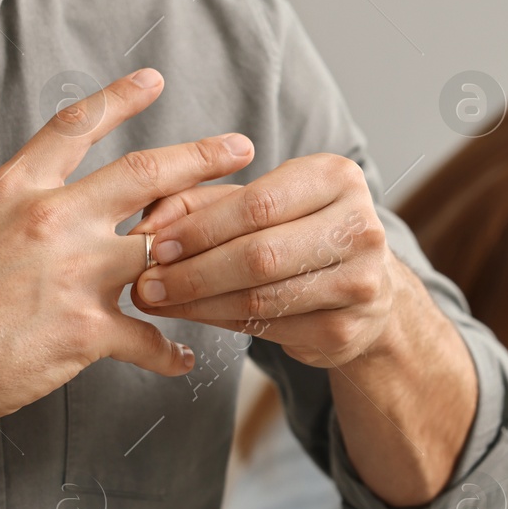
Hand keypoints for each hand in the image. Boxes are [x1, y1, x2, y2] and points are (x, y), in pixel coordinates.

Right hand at [0, 68, 255, 438]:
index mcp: (14, 190)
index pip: (74, 126)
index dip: (119, 98)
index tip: (154, 82)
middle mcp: (50, 220)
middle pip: (144, 173)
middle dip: (200, 157)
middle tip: (240, 147)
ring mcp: (72, 274)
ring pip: (162, 247)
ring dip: (205, 251)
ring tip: (240, 252)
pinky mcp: (84, 330)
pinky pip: (147, 339)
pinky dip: (169, 354)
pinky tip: (181, 362)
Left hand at [127, 152, 402, 367]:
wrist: (359, 285)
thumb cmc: (295, 231)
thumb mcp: (256, 202)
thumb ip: (200, 203)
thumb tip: (147, 227)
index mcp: (337, 177)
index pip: (258, 204)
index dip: (200, 228)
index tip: (152, 244)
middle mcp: (361, 227)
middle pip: (260, 254)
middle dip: (193, 271)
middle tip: (147, 283)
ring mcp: (359, 283)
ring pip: (261, 297)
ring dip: (199, 302)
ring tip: (159, 301)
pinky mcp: (345, 330)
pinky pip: (269, 328)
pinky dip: (221, 322)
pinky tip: (194, 315)